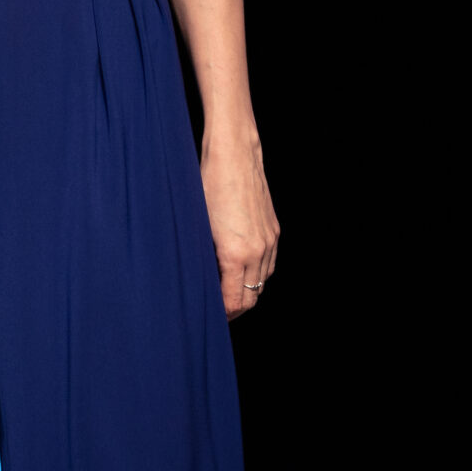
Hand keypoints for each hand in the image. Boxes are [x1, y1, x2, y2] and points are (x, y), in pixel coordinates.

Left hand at [200, 133, 278, 320]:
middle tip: (218, 313)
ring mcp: (269, 240)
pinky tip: (242, 273)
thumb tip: (201, 280)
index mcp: (236, 254)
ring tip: (228, 295)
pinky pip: (269, 264)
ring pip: (263, 282)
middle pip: (251, 297)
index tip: (210, 316)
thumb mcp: (198, 226)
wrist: (234, 154)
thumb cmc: (208, 184)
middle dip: (235, 309)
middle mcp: (258, 250)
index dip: (223, 315)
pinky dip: (257, 274)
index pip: (234, 302)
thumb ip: (203, 257)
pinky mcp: (273, 229)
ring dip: (247, 292)